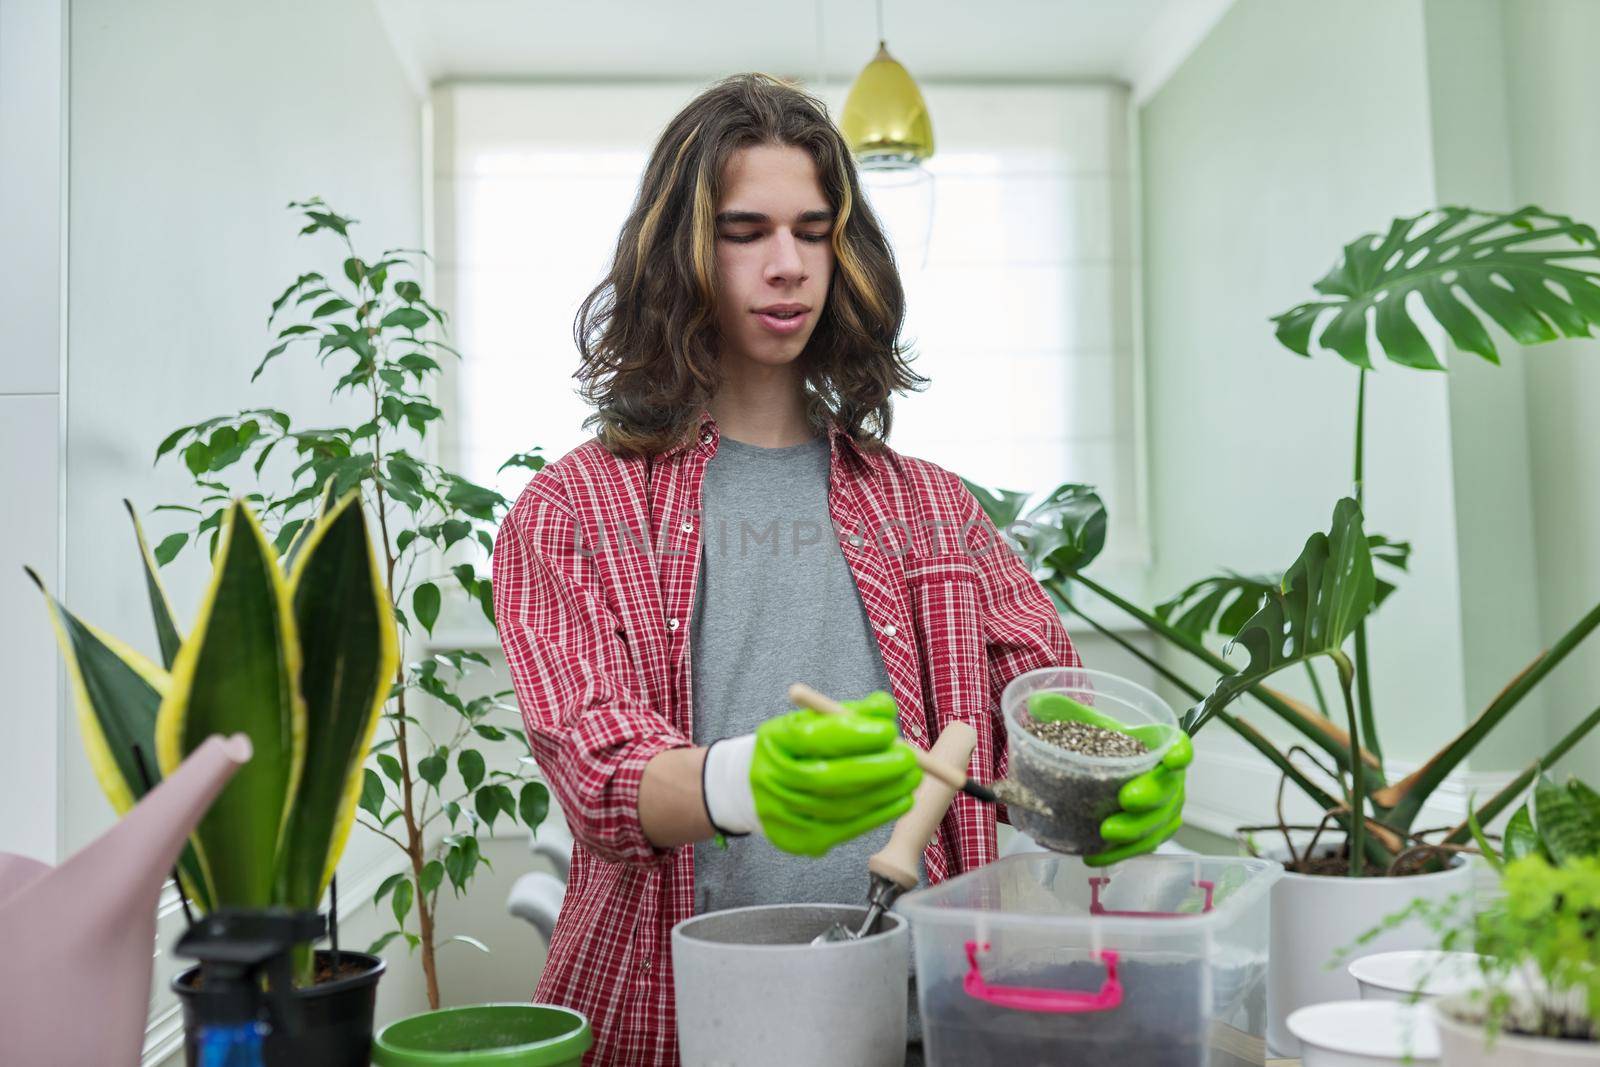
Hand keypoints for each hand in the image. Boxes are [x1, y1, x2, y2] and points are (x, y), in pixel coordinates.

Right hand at [701, 690, 922, 856]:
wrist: (757, 788)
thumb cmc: (796, 748)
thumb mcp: (815, 720)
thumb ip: (851, 712)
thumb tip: (886, 710)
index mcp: (774, 742)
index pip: (812, 739)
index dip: (853, 736)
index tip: (888, 731)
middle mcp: (772, 780)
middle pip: (827, 779)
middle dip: (876, 770)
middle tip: (910, 759)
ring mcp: (783, 815)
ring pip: (842, 808)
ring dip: (885, 794)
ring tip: (912, 779)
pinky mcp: (799, 840)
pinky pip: (845, 830)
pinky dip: (878, 816)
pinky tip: (900, 802)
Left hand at [1027, 692, 1192, 866]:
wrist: (1099, 771)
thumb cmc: (1102, 744)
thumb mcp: (1086, 724)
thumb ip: (1065, 710)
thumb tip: (1037, 703)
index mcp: (1159, 746)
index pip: (1180, 746)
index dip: (1180, 753)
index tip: (1171, 759)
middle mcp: (1169, 779)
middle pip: (1169, 790)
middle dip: (1151, 796)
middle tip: (1126, 799)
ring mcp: (1164, 810)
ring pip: (1159, 825)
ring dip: (1136, 832)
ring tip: (1106, 834)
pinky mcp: (1151, 834)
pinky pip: (1142, 847)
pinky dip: (1120, 854)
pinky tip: (1094, 856)